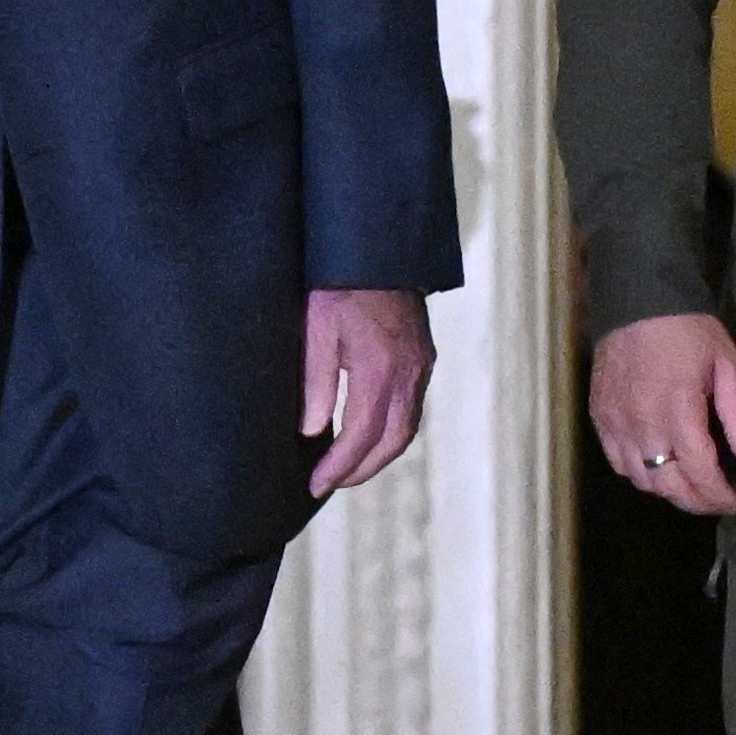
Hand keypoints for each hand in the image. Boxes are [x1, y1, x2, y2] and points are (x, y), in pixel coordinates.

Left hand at [304, 287, 436, 492]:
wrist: (380, 250)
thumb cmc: (340, 285)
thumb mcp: (316, 330)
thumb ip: (316, 383)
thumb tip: (311, 431)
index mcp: (379, 367)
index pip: (361, 434)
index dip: (339, 466)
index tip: (316, 483)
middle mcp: (409, 372)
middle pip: (392, 441)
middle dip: (361, 470)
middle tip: (330, 484)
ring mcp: (421, 366)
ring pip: (407, 428)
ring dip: (379, 455)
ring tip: (347, 467)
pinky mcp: (424, 358)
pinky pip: (411, 408)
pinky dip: (390, 431)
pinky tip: (367, 433)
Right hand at [591, 311, 735, 515]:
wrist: (638, 300)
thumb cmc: (689, 331)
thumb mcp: (728, 365)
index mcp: (678, 410)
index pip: (698, 472)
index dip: (716, 496)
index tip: (733, 503)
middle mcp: (643, 424)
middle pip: (667, 485)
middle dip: (694, 501)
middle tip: (714, 502)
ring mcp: (616, 423)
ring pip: (640, 480)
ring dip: (667, 491)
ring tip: (689, 487)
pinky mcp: (599, 417)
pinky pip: (618, 463)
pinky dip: (639, 475)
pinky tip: (657, 469)